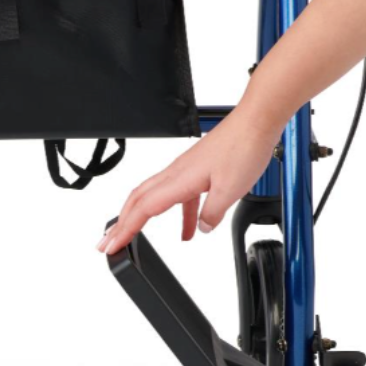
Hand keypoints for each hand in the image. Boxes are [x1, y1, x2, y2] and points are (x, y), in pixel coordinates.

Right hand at [97, 104, 281, 254]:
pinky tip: (188, 230)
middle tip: (109, 242)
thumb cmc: (243, 147)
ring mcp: (183, 170)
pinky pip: (177, 196)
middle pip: (137, 201)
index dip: (125, 229)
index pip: (143, 209)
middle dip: (120, 223)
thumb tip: (202, 228)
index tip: (112, 245)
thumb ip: (212, 214)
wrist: (256, 121)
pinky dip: (176, 215)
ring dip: (140, 218)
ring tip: (135, 238)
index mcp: (179, 179)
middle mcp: (175, 173)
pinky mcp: (195, 170)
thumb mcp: (231, 190)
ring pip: (153, 197)